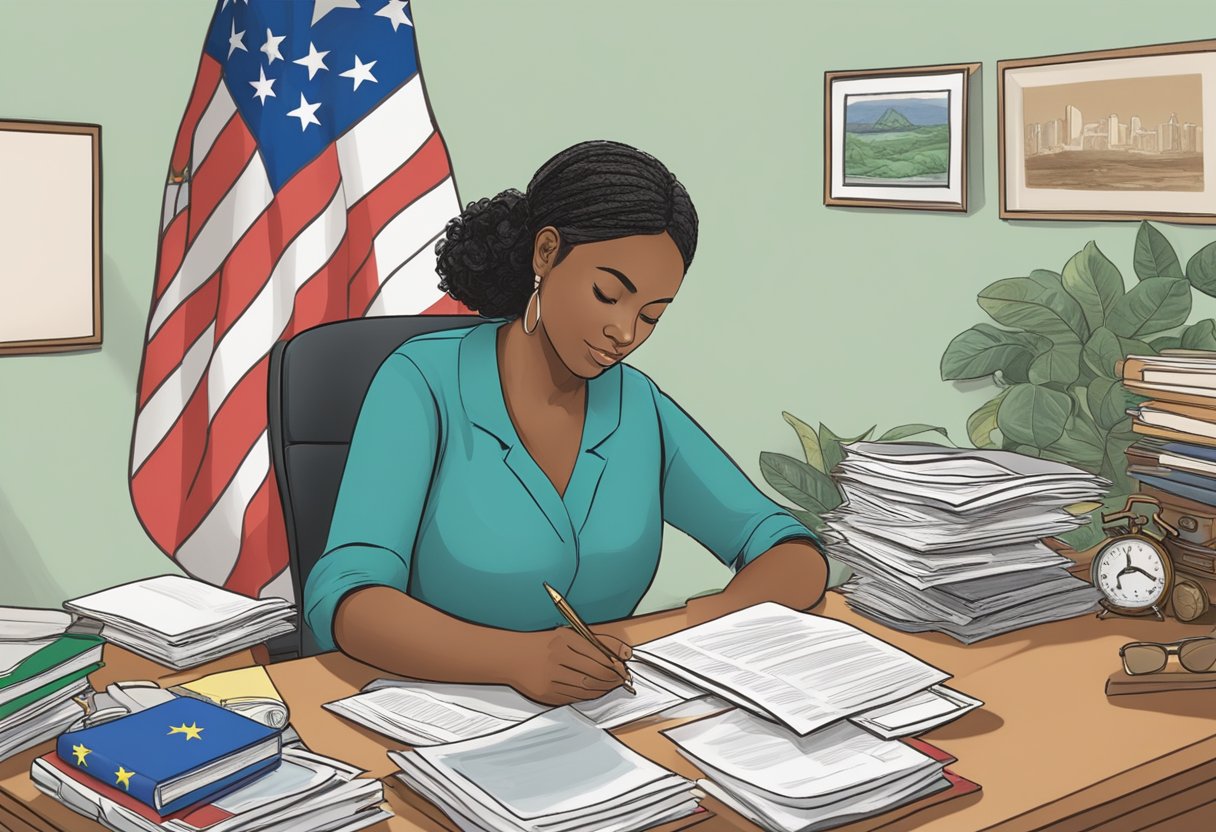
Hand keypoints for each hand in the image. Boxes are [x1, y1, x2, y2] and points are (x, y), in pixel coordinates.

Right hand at [500, 627, 632, 705]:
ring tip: (610, 685)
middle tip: (621, 679)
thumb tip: (625, 652)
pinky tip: (594, 691)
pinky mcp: (547, 693)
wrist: (513, 657)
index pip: (599, 656)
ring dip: (603, 689)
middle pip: (595, 674)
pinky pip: (575, 698)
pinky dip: (589, 696)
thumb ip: (598, 641)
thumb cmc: (544, 645)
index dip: (616, 666)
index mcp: (565, 639)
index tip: (623, 668)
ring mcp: (551, 677)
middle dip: (613, 679)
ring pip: (587, 688)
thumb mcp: (569, 634)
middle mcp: (557, 657)